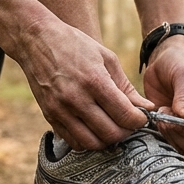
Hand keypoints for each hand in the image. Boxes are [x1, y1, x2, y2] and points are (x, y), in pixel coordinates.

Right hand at [17, 18, 151, 150]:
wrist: (36, 40)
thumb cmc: (75, 45)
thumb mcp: (106, 58)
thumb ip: (126, 87)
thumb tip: (147, 108)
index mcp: (94, 81)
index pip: (125, 115)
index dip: (139, 120)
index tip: (141, 116)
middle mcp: (76, 98)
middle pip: (110, 133)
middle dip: (126, 132)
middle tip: (128, 123)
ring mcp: (60, 110)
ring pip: (92, 143)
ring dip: (107, 140)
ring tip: (111, 127)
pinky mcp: (49, 116)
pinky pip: (73, 142)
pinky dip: (87, 141)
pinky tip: (93, 128)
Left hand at [142, 37, 183, 156]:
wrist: (163, 59)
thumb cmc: (180, 62)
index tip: (179, 118)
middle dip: (179, 135)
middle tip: (166, 117)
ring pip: (181, 148)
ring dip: (168, 135)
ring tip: (160, 114)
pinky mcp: (169, 127)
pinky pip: (166, 142)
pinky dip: (159, 134)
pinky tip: (155, 117)